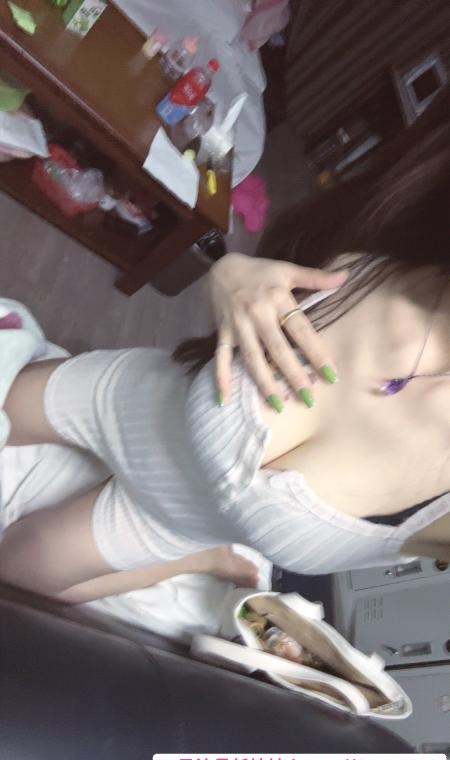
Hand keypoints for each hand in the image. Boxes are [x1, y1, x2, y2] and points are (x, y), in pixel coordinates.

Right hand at [208, 252, 347, 407]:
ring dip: (265, 382)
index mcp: (277, 299)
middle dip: (293, 375)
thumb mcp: (287, 270)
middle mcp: (258, 314)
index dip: (316, 353)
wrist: (220, 268)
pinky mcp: (223, 334)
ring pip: (252, 359)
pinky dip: (221, 378)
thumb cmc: (259, 271)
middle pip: (277, 350)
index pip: (301, 330)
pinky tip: (224, 399)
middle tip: (308, 399)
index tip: (331, 375)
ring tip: (279, 404)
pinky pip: (221, 358)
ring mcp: (238, 326)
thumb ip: (316, 277)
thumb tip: (346, 276)